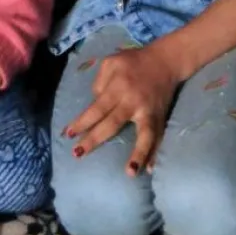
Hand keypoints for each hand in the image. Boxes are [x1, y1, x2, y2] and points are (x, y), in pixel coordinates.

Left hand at [65, 38, 187, 175]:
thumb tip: (95, 102)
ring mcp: (149, 112)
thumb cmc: (134, 62)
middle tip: (77, 154)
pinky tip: (150, 170)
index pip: (97, 108)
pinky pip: (159, 137)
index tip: (69, 134)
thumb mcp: (111, 62)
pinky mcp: (160, 117)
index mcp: (118, 87)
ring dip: (138, 154)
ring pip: (144, 135)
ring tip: (130, 173)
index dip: (82, 122)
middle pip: (112, 124)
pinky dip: (155, 154)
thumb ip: (99, 81)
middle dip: (94, 140)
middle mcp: (133, 102)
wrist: (166, 61)